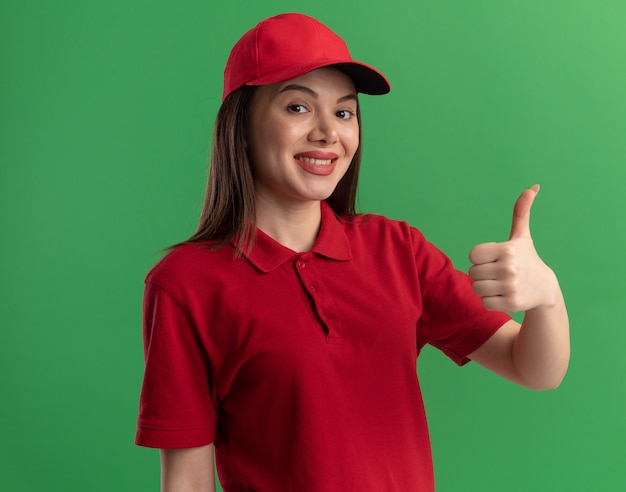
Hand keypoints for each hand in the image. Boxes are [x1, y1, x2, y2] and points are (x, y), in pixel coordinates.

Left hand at [468, 185, 557, 311]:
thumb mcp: (522, 236)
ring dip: (485, 288)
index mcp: (507, 249)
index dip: (480, 258)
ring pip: (476, 288)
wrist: (545, 289)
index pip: (472, 255)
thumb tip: (532, 187)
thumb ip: (521, 212)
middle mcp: (508, 268)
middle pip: (472, 273)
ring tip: (500, 284)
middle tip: (498, 273)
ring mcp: (510, 286)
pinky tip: (504, 295)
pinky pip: (484, 303)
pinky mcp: (511, 303)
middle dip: (482, 274)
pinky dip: (491, 301)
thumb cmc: (526, 259)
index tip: (493, 258)